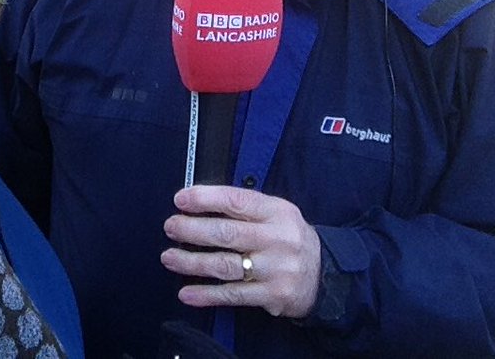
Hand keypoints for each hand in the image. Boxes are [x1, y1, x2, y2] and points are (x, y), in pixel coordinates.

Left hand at [160, 184, 321, 318]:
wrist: (324, 275)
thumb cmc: (288, 238)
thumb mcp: (276, 213)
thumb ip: (245, 207)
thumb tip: (199, 201)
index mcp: (276, 212)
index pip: (237, 200)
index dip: (205, 198)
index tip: (181, 199)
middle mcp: (277, 239)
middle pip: (227, 233)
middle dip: (192, 230)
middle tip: (171, 227)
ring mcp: (275, 269)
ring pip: (225, 265)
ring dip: (192, 263)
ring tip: (169, 258)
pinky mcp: (272, 295)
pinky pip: (233, 295)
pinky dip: (207, 295)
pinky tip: (187, 293)